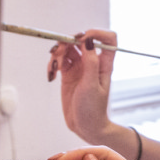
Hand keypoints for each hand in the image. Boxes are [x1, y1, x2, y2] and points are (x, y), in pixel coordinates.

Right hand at [47, 28, 120, 145]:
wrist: (85, 126)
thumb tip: (89, 40)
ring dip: (57, 53)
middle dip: (68, 42)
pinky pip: (59, 61)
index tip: (81, 38)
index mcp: (104, 63)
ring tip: (54, 67)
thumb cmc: (93, 109)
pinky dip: (53, 64)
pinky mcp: (68, 74)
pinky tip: (51, 74)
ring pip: (67, 49)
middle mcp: (92, 62)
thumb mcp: (92, 85)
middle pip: (81, 40)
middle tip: (58, 51)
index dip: (96, 33)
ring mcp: (80, 67)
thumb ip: (91, 62)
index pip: (107, 39)